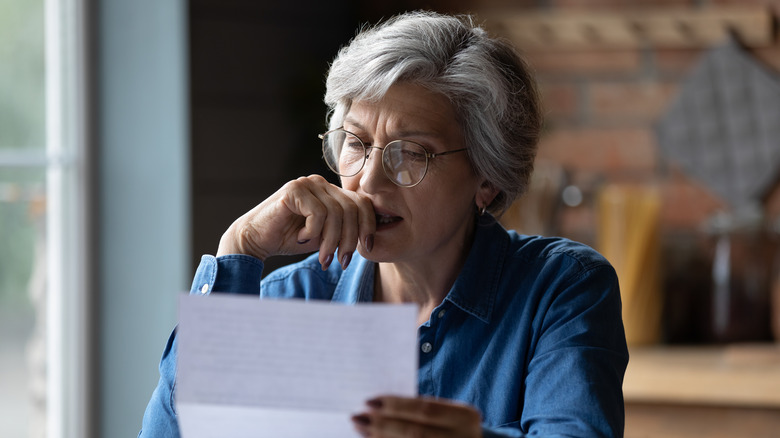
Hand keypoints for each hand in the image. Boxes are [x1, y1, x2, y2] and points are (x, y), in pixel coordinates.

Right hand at [216, 175, 374, 268]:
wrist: (255, 240)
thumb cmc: (290, 239)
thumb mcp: (326, 237)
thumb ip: (345, 232)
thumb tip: (371, 240)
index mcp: (331, 191)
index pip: (362, 203)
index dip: (368, 226)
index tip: (367, 248)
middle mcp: (321, 183)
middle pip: (352, 209)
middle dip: (349, 239)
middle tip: (340, 261)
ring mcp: (307, 184)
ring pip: (336, 213)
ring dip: (331, 241)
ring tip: (322, 257)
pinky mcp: (293, 190)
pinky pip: (317, 213)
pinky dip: (313, 232)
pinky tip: (301, 238)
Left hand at [352, 396, 482, 437]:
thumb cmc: (453, 427)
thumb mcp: (447, 415)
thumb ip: (422, 411)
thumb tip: (380, 406)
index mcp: (465, 416)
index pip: (424, 408)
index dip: (395, 404)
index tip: (368, 401)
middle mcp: (463, 437)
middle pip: (415, 431)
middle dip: (383, 423)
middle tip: (357, 416)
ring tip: (360, 428)